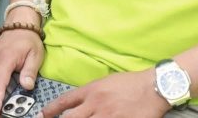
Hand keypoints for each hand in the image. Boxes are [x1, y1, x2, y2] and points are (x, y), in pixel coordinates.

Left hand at [41, 70, 169, 117]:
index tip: (44, 115)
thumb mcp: (107, 82)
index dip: (51, 109)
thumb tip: (81, 101)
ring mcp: (107, 116)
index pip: (65, 101)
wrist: (153, 87)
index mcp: (91, 90)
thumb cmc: (132, 83)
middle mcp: (95, 104)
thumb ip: (92, 93)